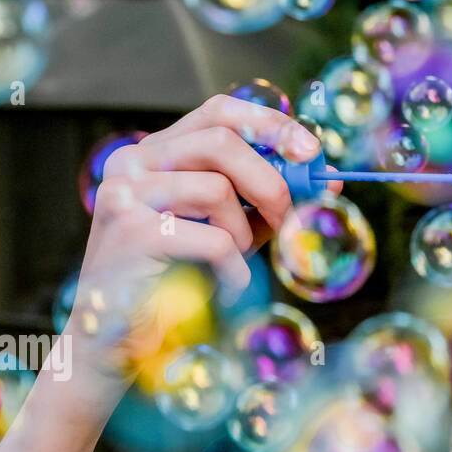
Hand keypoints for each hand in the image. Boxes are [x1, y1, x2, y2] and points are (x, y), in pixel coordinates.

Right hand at [68, 94, 342, 380]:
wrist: (122, 340)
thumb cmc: (182, 279)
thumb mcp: (233, 228)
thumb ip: (269, 200)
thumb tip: (329, 177)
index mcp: (158, 152)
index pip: (219, 111)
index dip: (270, 125)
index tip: (312, 152)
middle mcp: (133, 161)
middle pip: (221, 140)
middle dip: (270, 180)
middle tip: (289, 218)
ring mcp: (124, 193)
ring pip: (216, 189)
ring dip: (243, 234)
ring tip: (232, 263)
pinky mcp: (130, 232)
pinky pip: (212, 240)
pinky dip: (233, 269)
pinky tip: (221, 286)